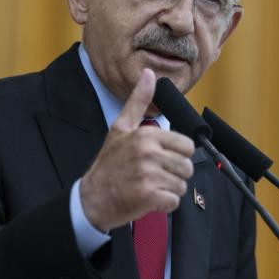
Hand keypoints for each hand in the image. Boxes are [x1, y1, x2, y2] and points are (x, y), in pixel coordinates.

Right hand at [79, 68, 194, 230]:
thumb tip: (149, 74)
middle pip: (187, 167)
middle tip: (154, 176)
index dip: (177, 155)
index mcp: (146, 135)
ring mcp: (148, 175)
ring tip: (150, 186)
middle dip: (174, 174)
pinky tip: (148, 199)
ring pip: (181, 185)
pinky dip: (164, 204)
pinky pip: (174, 202)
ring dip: (169, 190)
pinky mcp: (148, 196)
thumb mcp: (120, 128)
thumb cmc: (109, 164)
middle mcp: (148, 153)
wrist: (92, 198)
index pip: (187, 146)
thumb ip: (138, 101)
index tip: (160, 160)